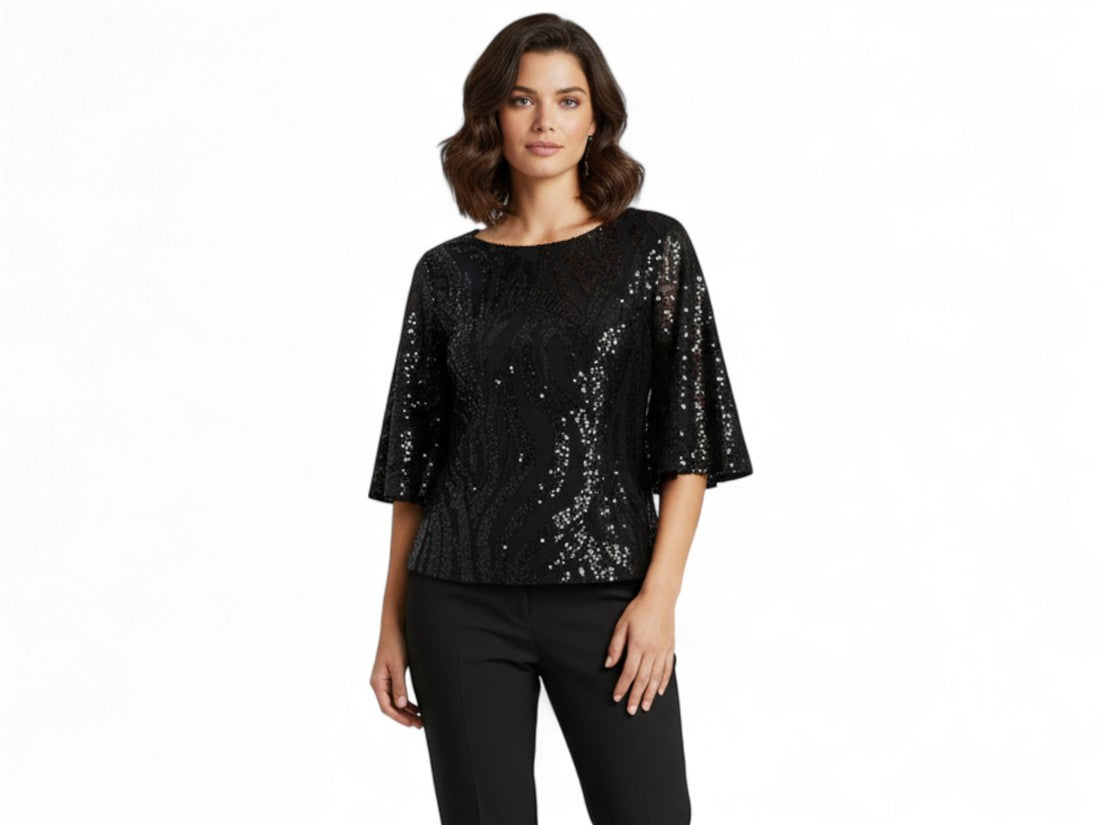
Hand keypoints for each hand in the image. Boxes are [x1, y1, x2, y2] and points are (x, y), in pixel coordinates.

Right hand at [370, 628, 422, 728]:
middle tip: (420, 725)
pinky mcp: (391, 676)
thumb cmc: (395, 643)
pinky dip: (406, 702)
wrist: (394, 627)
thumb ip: (399, 686)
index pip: (386, 707)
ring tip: (420, 719)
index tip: (411, 724)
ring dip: (406, 711)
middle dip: (404, 717)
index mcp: (377, 682)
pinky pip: (398, 693)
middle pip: (391, 706)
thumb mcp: (398, 666)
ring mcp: (385, 680)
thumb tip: (401, 705)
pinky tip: (416, 707)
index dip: (399, 718)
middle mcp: (379, 683)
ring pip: (395, 701)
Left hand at [603, 588, 676, 714]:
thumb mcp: (622, 625)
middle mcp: (652, 651)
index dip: (622, 687)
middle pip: (643, 679)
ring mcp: (663, 650)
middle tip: (631, 710)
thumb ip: (615, 646)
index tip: (617, 697)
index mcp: (638, 646)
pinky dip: (664, 682)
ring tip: (645, 706)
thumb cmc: (639, 609)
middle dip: (635, 696)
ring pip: (656, 677)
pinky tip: (660, 691)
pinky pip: (668, 669)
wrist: (659, 598)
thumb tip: (608, 664)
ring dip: (650, 694)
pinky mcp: (670, 648)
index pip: (629, 672)